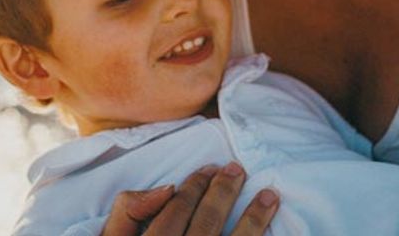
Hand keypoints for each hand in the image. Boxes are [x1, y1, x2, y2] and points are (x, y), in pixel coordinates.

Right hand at [101, 163, 279, 234]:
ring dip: (255, 218)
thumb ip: (128, 213)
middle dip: (225, 191)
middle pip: (208, 221)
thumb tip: (166, 188)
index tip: (209, 168)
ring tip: (269, 195)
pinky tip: (270, 233)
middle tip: (237, 169)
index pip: (177, 208)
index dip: (195, 185)